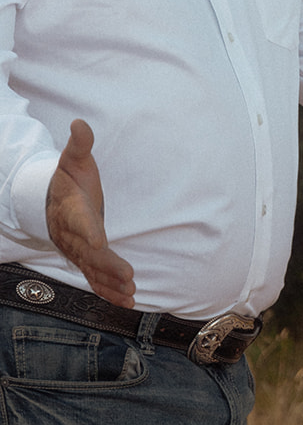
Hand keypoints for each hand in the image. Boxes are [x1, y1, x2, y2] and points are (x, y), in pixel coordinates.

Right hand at [45, 120, 134, 307]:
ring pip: (93, 270)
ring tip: (131, 293)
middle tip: (128, 276)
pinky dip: (109, 291)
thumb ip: (80, 144)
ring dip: (112, 284)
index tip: (99, 240)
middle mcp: (73, 234)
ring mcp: (78, 250)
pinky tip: (127, 301)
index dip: (88, 231)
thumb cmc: (68, 179)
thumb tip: (79, 123)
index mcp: (72, 209)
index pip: (79, 221)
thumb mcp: (74, 159)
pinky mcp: (86, 259)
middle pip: (89, 253)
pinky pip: (96, 278)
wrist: (49, 202)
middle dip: (108, 266)